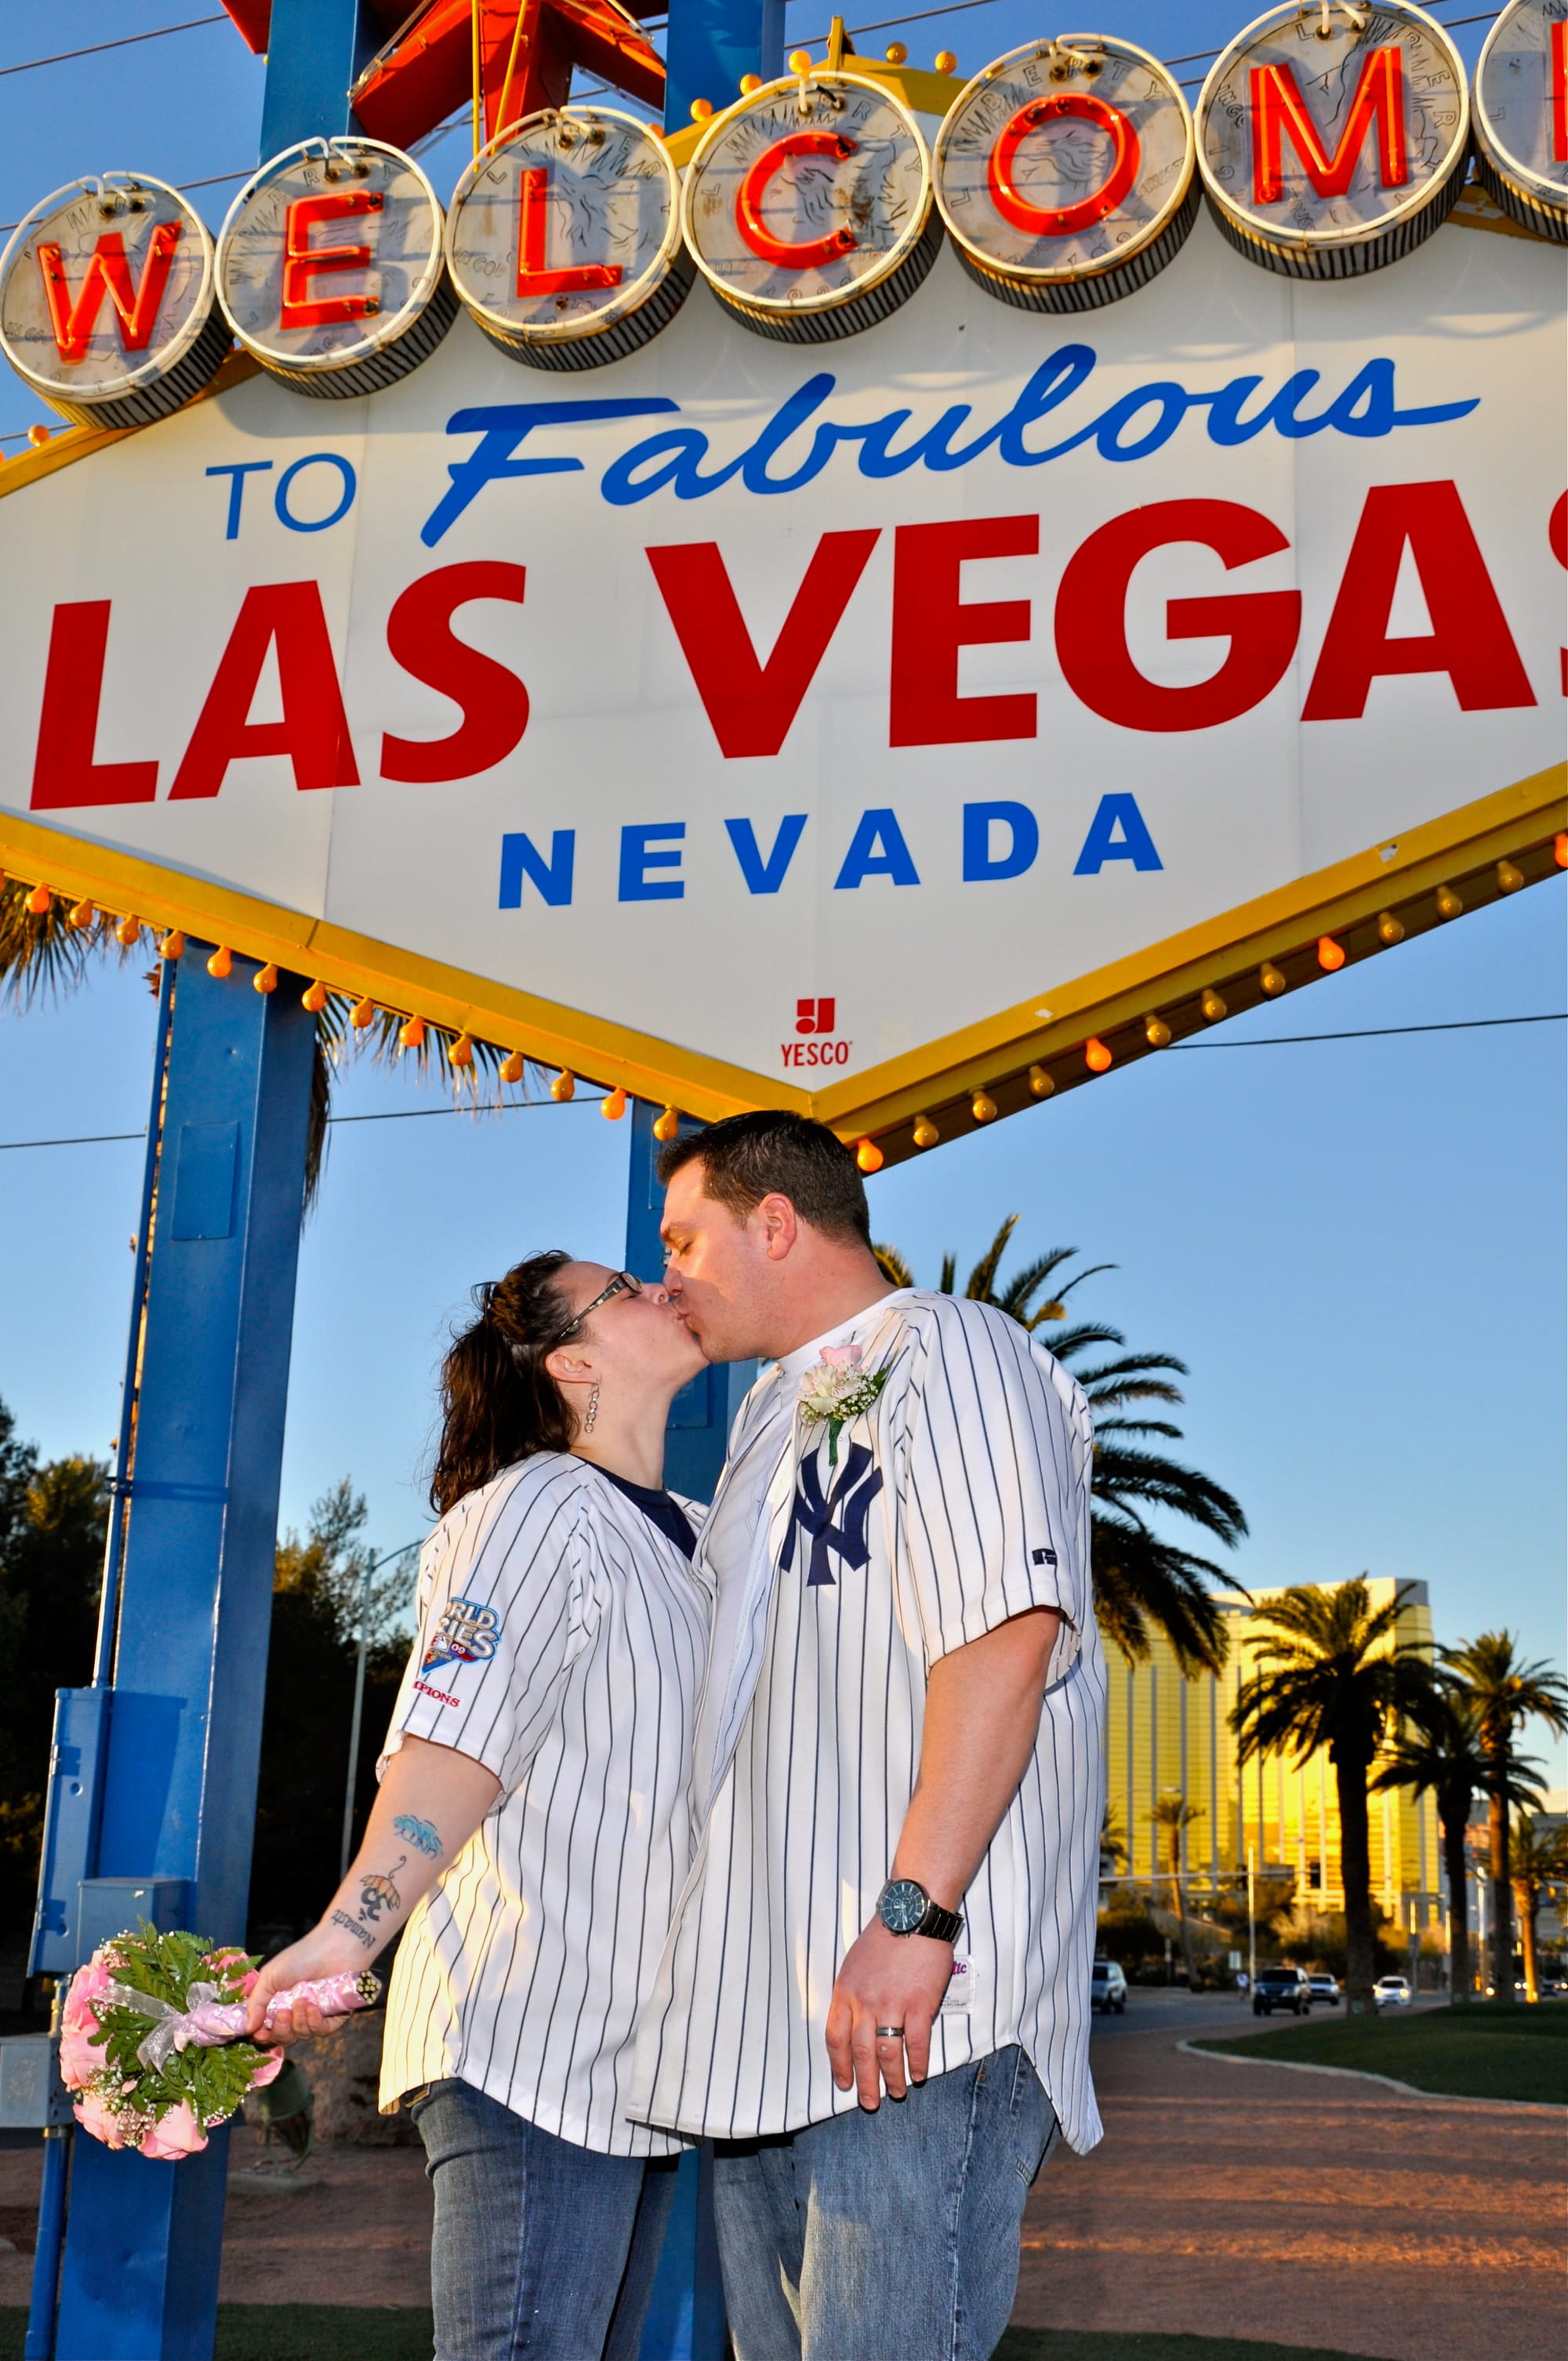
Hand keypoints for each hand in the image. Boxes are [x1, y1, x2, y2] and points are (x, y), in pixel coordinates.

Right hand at [246, 1924, 372, 2046]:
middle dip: (280, 2030)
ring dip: (298, 2021)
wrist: (333, 1947)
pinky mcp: (334, 2016)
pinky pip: (322, 2031)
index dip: (263, 2036)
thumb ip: (256, 2004)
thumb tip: (247, 2029)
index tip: (260, 2034)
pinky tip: (314, 2007)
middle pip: (284, 2038)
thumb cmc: (300, 1957)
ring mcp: (316, 2015)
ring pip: (302, 2035)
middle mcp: (296, 2013)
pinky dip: (315, 2023)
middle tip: (283, 2013)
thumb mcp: (270, 1977)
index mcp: (279, 2003)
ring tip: (301, 2001)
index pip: (268, 2030)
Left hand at [825, 1919, 953, 2109]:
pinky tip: (920, 2074)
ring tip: (897, 2092)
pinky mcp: (919, 2004)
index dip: (839, 2065)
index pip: (835, 2038)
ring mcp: (892, 2004)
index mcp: (846, 1991)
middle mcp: (865, 2002)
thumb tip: (854, 2022)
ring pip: (887, 2053)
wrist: (912, 1914)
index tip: (843, 2083)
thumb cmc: (885, 1936)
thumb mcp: (855, 1963)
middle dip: (865, 2083)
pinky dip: (918, 2063)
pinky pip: (916, 2043)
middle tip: (869, 2102)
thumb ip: (852, 1993)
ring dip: (891, 2079)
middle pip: (861, 2053)